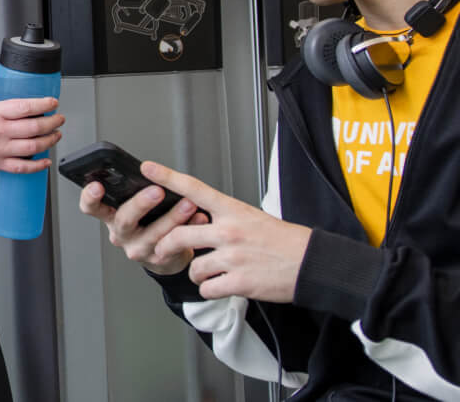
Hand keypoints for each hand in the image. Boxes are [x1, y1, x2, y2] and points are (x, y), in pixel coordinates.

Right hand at [0, 92, 63, 173]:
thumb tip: (10, 91)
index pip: (26, 107)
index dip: (44, 104)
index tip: (53, 102)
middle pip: (35, 127)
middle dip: (52, 122)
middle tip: (59, 119)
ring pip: (33, 147)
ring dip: (49, 141)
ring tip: (56, 135)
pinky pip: (22, 167)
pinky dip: (37, 165)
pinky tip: (45, 161)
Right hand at [78, 176, 205, 275]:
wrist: (166, 254)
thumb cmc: (149, 221)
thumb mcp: (135, 206)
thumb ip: (134, 190)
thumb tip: (148, 169)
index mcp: (111, 216)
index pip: (91, 208)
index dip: (90, 197)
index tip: (97, 185)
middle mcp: (121, 234)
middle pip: (123, 220)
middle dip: (140, 204)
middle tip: (156, 191)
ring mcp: (138, 249)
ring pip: (153, 234)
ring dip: (172, 217)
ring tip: (188, 204)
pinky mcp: (159, 259)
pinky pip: (174, 243)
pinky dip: (189, 228)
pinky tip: (199, 218)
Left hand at [147, 161, 312, 301]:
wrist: (311, 264)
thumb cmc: (285, 241)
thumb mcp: (253, 217)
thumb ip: (225, 218)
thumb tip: (199, 221)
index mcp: (233, 211)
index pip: (194, 189)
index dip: (168, 177)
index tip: (148, 168)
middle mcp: (229, 231)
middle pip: (179, 235)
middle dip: (165, 246)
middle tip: (162, 250)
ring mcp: (233, 257)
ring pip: (193, 267)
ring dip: (196, 273)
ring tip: (209, 272)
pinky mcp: (238, 282)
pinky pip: (206, 288)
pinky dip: (210, 290)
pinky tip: (221, 286)